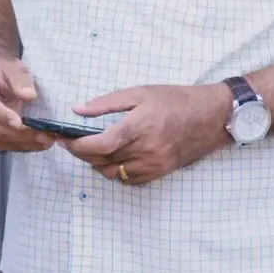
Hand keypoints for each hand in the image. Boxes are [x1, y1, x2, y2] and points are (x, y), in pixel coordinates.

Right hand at [0, 58, 53, 151]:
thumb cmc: (5, 70)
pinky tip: (41, 144)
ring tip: (47, 141)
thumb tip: (29, 96)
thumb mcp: (14, 68)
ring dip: (23, 143)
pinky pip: (5, 145)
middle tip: (43, 135)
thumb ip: (20, 80)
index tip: (19, 122)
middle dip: (18, 134)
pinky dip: (23, 146)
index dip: (2, 114)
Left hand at [64, 83, 232, 185]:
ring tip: (91, 150)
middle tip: (71, 142)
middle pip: (101, 161)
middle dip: (81, 153)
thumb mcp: (139, 93)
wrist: (210, 117)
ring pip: (112, 173)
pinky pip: (128, 179)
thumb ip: (105, 103)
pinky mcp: (159, 172)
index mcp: (137, 127)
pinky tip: (112, 158)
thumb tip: (77, 109)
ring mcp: (152, 165)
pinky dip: (115, 171)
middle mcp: (144, 150)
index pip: (98, 145)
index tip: (64, 139)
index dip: (76, 146)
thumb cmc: (174, 100)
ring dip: (96, 164)